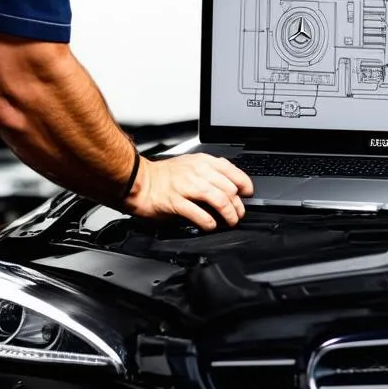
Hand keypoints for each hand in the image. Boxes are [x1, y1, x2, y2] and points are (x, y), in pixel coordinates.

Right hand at [123, 153, 253, 229]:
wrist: (139, 181)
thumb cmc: (164, 176)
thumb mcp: (190, 166)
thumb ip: (209, 173)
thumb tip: (231, 187)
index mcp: (202, 162)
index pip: (232, 170)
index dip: (244, 184)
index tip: (247, 194)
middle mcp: (196, 172)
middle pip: (228, 189)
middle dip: (238, 205)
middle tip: (238, 214)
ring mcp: (186, 186)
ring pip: (219, 200)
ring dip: (228, 214)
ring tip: (230, 222)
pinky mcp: (176, 201)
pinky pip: (199, 213)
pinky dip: (209, 222)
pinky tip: (211, 226)